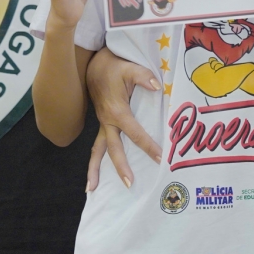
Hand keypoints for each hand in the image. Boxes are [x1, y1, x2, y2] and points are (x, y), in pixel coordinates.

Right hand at [85, 46, 161, 190]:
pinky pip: (97, 144)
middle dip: (121, 167)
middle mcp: (107, 121)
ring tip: (92, 189)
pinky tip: (94, 173)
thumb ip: (143, 77)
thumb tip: (157, 87)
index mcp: (117, 111)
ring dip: (95, 169)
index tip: (160, 158)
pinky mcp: (102, 122)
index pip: (135, 133)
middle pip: (113, 149)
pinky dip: (95, 159)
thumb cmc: (114, 67)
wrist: (95, 64)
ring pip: (98, 150)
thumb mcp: (129, 68)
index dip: (148, 146)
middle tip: (131, 184)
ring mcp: (102, 123)